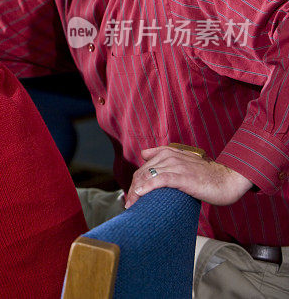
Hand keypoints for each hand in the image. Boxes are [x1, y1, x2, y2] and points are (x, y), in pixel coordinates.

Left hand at [125, 145, 252, 207]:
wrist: (230, 180)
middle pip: (143, 173)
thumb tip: (144, 153)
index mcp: (168, 153)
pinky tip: (141, 194)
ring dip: (137, 192)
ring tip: (132, 205)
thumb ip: (164, 156)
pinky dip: (149, 187)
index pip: (143, 169)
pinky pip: (161, 180)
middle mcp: (170, 157)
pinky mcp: (184, 176)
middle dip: (133, 189)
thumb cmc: (208, 176)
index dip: (134, 183)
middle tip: (129, 205)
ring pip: (149, 176)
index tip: (131, 198)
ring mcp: (177, 166)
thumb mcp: (184, 162)